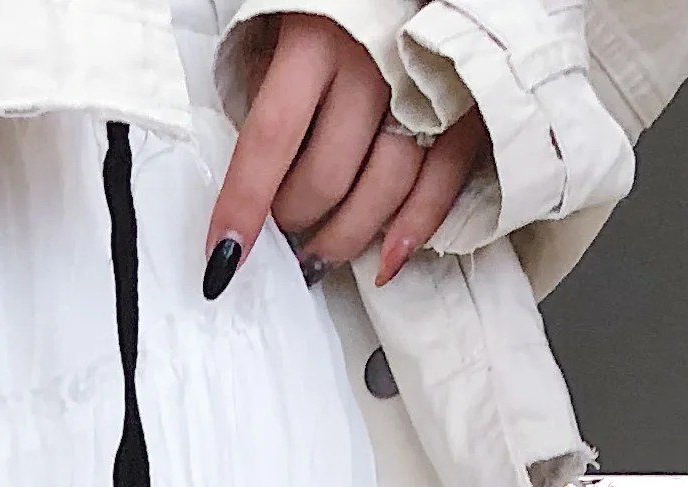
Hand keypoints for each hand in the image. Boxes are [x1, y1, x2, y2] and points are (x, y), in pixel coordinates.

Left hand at [209, 14, 492, 289]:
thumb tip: (254, 180)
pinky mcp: (464, 106)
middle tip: (280, 224)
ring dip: (342, 237)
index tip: (223, 256)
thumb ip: (270, 94)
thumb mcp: (285, 32)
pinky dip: (412, 229)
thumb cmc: (336, 6)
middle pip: (326, 179)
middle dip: (293, 220)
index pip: (270, 139)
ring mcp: (423, 90)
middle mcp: (373, 65)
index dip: (244, 205)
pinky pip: (440, 183)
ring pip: (382, 192)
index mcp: (316, 40)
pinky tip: (386, 260)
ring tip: (316, 252)